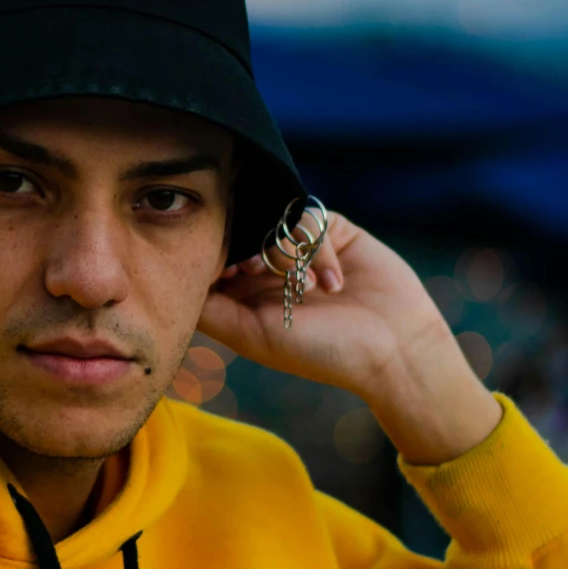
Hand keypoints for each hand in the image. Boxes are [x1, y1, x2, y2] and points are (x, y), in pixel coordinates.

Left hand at [198, 213, 501, 465]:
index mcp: (245, 294)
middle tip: (258, 270)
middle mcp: (270, 268)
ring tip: (309, 289)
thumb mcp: (252, 334)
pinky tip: (334, 283)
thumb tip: (174, 279)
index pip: (212, 256)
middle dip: (247, 247)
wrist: (393, 348)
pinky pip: (309, 218)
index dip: (212, 255)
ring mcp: (301, 248)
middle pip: (239, 232)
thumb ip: (210, 308)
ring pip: (272, 222)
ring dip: (286, 252)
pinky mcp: (332, 231)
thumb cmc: (320, 351)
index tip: (225, 272)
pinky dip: (316, 248)